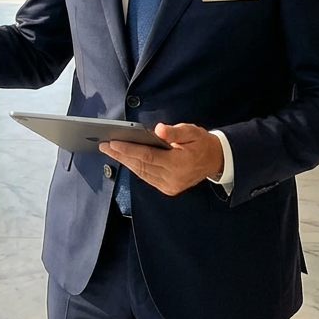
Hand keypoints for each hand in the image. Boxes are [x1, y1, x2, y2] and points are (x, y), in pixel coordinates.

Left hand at [99, 123, 223, 196]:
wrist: (215, 161)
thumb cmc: (201, 143)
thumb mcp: (192, 132)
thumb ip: (175, 132)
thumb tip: (159, 130)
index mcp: (179, 164)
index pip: (148, 156)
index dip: (129, 149)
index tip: (113, 142)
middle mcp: (173, 179)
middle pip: (141, 166)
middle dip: (121, 155)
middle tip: (104, 145)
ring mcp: (170, 186)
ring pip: (141, 173)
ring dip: (125, 162)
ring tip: (110, 150)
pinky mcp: (168, 189)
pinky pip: (146, 177)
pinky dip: (134, 167)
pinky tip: (125, 159)